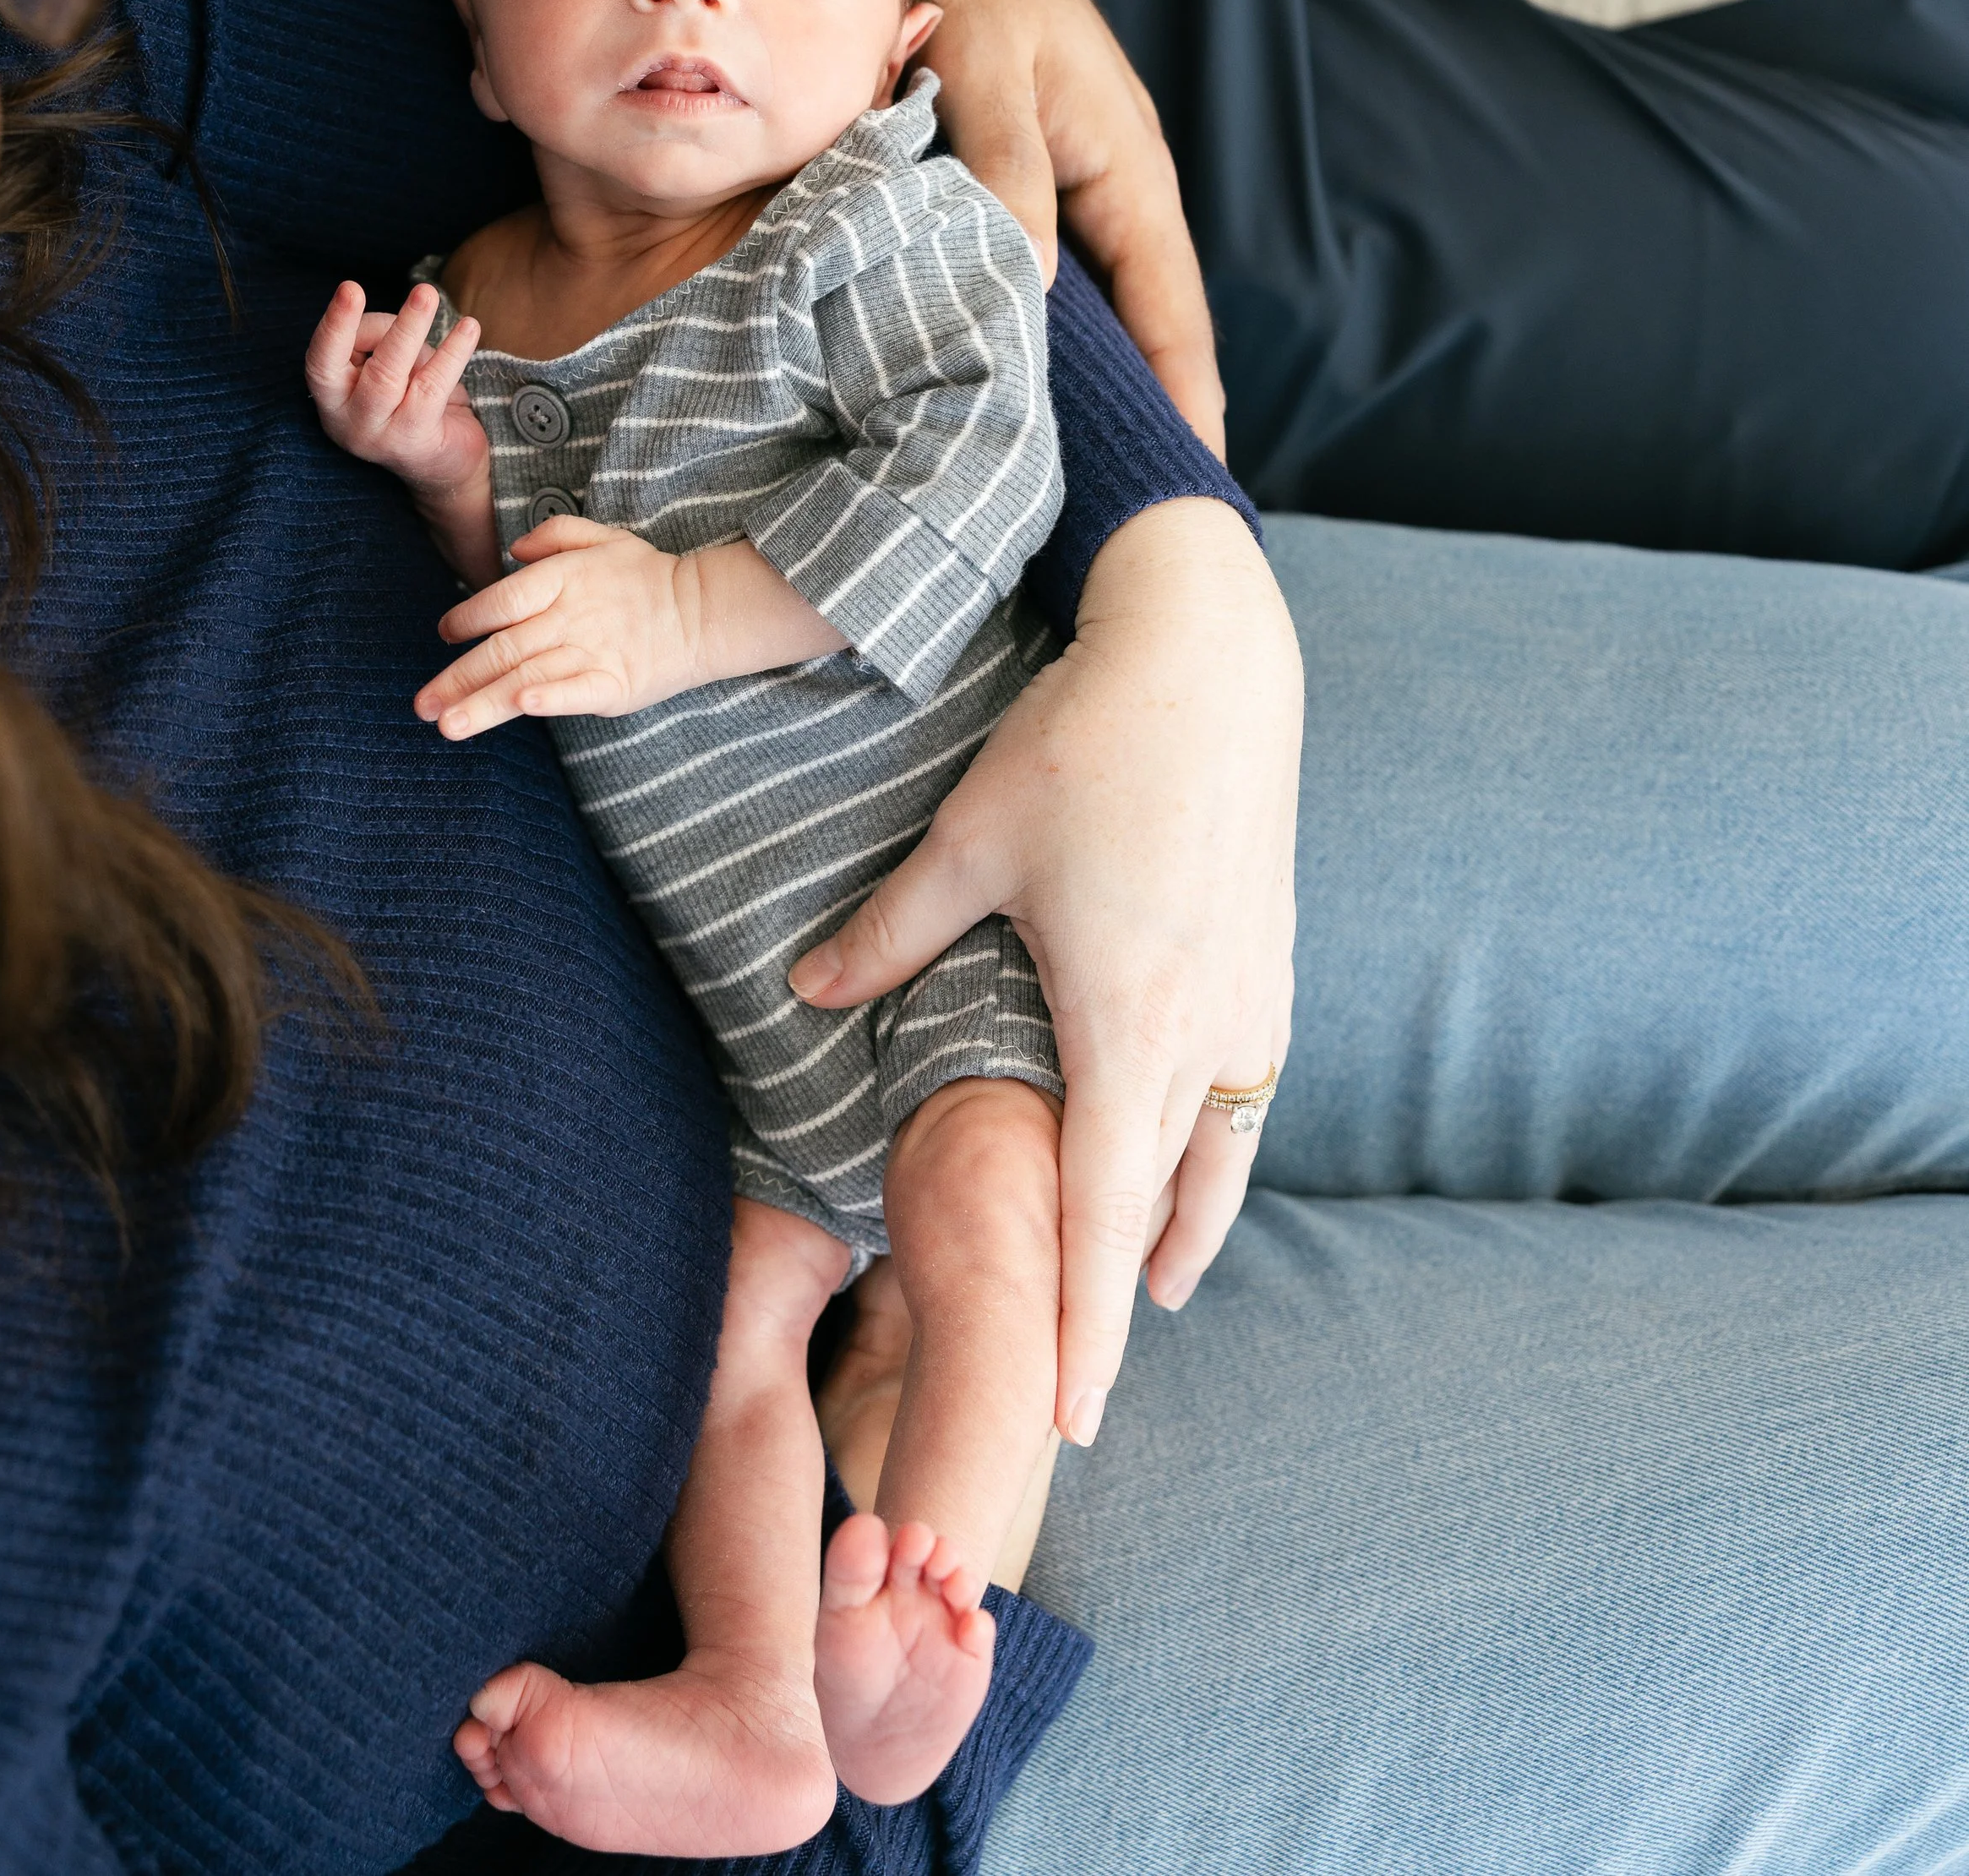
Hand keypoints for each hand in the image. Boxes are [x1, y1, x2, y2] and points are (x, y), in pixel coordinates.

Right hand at [306, 280, 491, 521]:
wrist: (446, 463)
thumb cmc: (414, 398)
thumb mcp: (393, 364)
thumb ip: (382, 340)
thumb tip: (394, 322)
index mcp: (332, 396)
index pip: (321, 360)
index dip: (333, 324)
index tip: (350, 288)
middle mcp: (346, 420)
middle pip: (354, 368)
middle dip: (382, 325)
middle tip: (414, 290)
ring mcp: (377, 435)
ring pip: (388, 376)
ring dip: (411, 329)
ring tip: (429, 296)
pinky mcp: (413, 441)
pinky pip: (431, 389)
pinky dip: (452, 353)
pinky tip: (469, 328)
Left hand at [415, 520, 842, 738]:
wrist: (704, 611)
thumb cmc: (646, 577)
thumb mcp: (602, 538)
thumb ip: (553, 536)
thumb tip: (512, 551)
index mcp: (563, 579)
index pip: (501, 599)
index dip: (467, 617)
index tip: (444, 635)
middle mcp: (570, 616)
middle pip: (501, 648)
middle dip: (456, 678)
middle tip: (420, 705)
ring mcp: (592, 652)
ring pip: (526, 678)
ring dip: (483, 703)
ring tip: (447, 725)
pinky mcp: (614, 685)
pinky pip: (575, 692)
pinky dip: (548, 698)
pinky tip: (520, 705)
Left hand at [788, 498, 1298, 1445]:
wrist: (1212, 657)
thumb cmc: (1084, 742)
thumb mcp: (969, 838)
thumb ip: (888, 934)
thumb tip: (807, 993)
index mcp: (1127, 1024)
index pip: (1099, 1213)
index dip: (1081, 1326)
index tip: (1073, 1421)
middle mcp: (1206, 1032)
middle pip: (1164, 1207)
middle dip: (1121, 1305)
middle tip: (1087, 1398)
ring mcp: (1253, 1000)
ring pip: (1220, 1151)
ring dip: (1178, 1224)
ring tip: (1146, 1291)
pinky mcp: (1270, 961)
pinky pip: (1244, 1090)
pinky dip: (1213, 1145)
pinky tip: (1190, 1148)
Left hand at [922, 0, 1224, 457]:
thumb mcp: (987, 82)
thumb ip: (1007, 180)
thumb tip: (1030, 287)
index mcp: (1133, 181)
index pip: (1176, 318)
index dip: (1186, 403)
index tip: (1195, 483)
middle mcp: (1128, 198)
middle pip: (1158, 333)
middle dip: (1158, 420)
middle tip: (1144, 520)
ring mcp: (1097, 195)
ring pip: (1115, 313)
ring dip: (1112, 389)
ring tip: (1094, 484)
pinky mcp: (1056, 188)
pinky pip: (1074, 282)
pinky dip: (1066, 340)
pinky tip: (1034, 389)